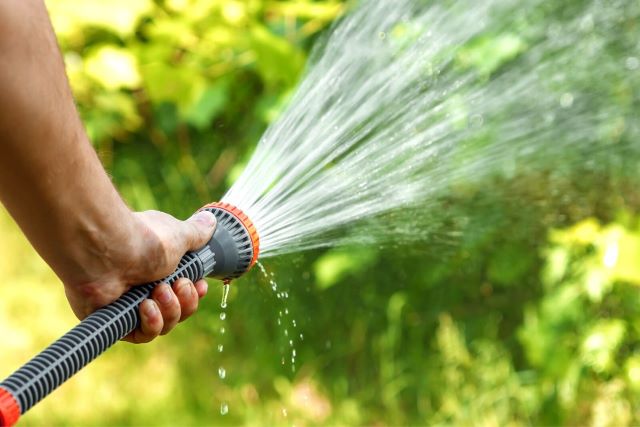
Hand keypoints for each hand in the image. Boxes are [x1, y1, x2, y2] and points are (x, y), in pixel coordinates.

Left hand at [63, 210, 216, 342]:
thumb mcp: (179, 236)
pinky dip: (151, 323)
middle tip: (178, 284)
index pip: (184, 290)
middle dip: (185, 300)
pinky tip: (145, 307)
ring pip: (165, 324)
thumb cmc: (142, 239)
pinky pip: (143, 334)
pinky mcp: (116, 320)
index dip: (195, 293)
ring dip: (169, 309)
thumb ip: (196, 233)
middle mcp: (145, 285)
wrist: (106, 250)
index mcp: (159, 267)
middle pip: (179, 310)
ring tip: (158, 291)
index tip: (200, 285)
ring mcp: (130, 303)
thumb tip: (211, 220)